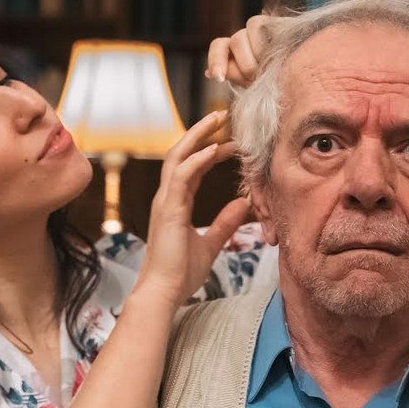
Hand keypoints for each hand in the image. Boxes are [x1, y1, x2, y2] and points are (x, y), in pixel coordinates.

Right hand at [136, 110, 250, 306]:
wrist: (164, 292)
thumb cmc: (181, 272)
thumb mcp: (211, 243)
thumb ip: (226, 223)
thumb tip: (244, 205)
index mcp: (175, 204)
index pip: (193, 168)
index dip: (211, 152)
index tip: (232, 144)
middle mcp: (168, 198)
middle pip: (182, 153)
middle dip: (201, 133)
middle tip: (222, 115)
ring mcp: (166, 202)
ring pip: (178, 157)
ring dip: (198, 136)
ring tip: (218, 120)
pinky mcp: (169, 210)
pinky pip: (181, 176)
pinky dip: (197, 160)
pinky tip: (214, 149)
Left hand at [206, 15, 284, 86]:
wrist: (310, 70)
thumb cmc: (281, 81)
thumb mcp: (256, 83)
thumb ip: (234, 75)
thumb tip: (208, 74)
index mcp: (237, 52)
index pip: (218, 47)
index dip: (215, 61)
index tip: (217, 78)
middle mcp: (246, 37)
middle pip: (230, 42)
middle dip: (242, 66)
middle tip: (256, 79)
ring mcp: (259, 28)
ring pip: (241, 36)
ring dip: (252, 58)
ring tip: (269, 69)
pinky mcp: (272, 22)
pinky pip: (256, 26)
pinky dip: (261, 44)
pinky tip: (275, 55)